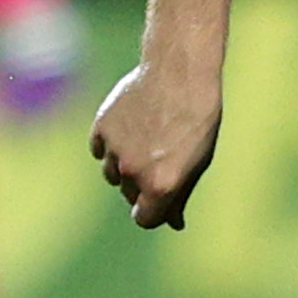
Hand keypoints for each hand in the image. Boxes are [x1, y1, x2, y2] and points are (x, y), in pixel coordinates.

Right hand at [90, 61, 222, 229]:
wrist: (180, 74)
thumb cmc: (197, 121)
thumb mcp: (197, 162)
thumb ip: (180, 195)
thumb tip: (174, 223)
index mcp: (161, 185)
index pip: (145, 219)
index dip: (154, 212)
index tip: (160, 201)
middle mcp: (134, 171)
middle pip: (130, 195)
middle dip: (143, 185)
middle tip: (163, 158)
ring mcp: (115, 150)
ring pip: (112, 174)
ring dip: (126, 166)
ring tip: (149, 140)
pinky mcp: (101, 129)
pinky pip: (100, 150)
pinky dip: (112, 145)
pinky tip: (133, 128)